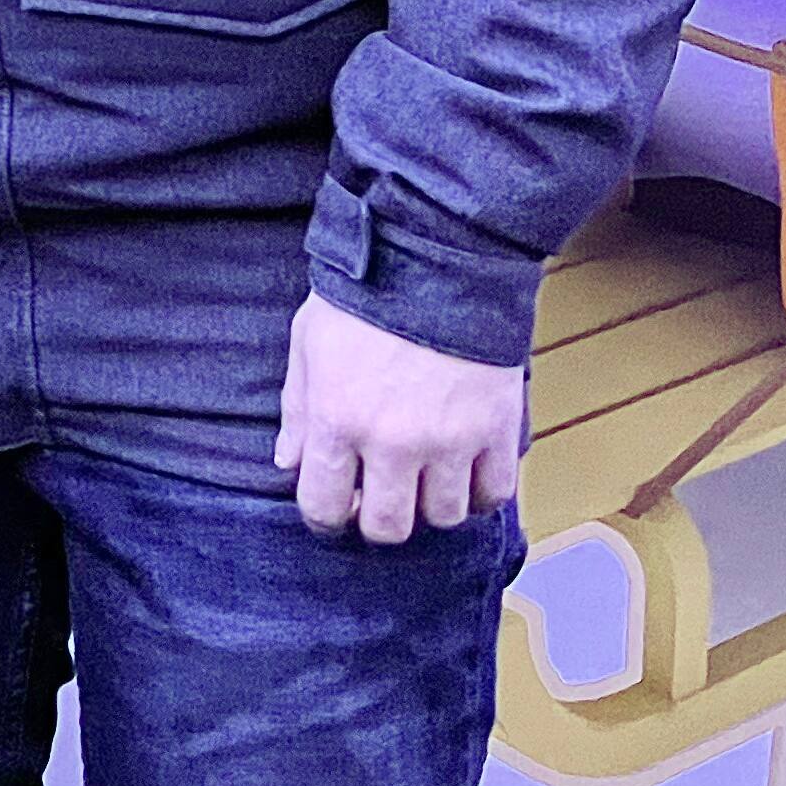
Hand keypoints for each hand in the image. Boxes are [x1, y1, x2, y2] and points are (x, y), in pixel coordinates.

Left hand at [277, 294, 524, 543]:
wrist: (437, 258)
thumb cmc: (364, 297)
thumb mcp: (308, 344)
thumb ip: (297, 410)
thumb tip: (288, 463)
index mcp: (337, 419)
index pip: (324, 506)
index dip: (326, 516)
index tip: (334, 507)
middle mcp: (392, 442)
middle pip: (388, 527)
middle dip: (379, 517)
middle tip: (381, 494)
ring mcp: (450, 441)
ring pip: (444, 517)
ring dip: (432, 503)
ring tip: (426, 474)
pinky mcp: (497, 430)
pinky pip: (495, 494)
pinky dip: (482, 491)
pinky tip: (467, 470)